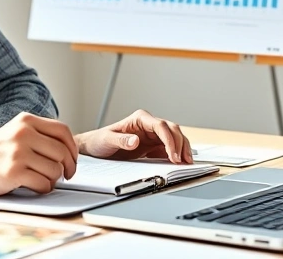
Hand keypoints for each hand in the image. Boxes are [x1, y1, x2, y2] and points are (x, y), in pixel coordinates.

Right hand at [0, 113, 77, 195]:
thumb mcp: (16, 133)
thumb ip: (40, 135)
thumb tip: (69, 150)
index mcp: (25, 120)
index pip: (62, 131)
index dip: (72, 148)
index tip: (71, 160)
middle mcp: (23, 133)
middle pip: (62, 152)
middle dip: (67, 167)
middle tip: (64, 175)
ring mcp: (18, 152)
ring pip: (55, 170)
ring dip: (53, 180)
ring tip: (42, 179)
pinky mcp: (13, 172)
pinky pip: (44, 184)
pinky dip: (44, 189)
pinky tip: (34, 186)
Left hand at [75, 109, 192, 163]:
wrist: (96, 148)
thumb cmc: (100, 140)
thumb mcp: (107, 140)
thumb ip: (121, 140)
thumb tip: (135, 141)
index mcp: (140, 119)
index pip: (160, 126)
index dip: (169, 140)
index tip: (172, 155)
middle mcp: (149, 125)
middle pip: (172, 130)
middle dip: (180, 144)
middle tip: (182, 161)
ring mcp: (153, 135)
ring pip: (175, 137)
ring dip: (183, 148)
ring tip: (187, 162)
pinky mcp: (154, 146)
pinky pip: (170, 148)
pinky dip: (178, 154)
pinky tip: (181, 163)